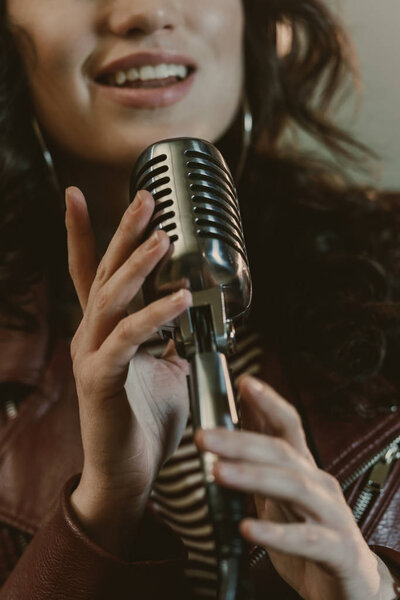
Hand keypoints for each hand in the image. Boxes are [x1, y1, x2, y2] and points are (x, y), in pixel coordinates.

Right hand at [65, 186, 191, 552]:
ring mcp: (92, 355)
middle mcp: (92, 335)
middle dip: (123, 232)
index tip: (78, 195)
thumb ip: (172, 338)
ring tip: (164, 237)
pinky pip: (128, 339)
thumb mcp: (168, 368)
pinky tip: (181, 298)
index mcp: (107, 329)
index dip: (83, 233)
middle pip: (104, 273)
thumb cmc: (147, 419)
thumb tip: (193, 314)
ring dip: (138, 265)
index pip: (91, 272)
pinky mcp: (100, 379)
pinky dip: (155, 316)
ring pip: (111, 298)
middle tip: (145, 197)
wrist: (130, 471)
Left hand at [195, 375, 397, 599]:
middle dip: (241, 441)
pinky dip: (276, 534)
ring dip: (253, 476)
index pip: (288, 425)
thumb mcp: (279, 491)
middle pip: (282, 452)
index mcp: (303, 467)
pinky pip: (307, 540)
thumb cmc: (308, 531)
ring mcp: (332, 515)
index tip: (242, 382)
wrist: (350, 582)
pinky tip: (247, 529)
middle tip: (203, 436)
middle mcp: (320, 484)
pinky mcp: (338, 551)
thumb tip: (232, 420)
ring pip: (294, 487)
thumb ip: (260, 459)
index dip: (268, 401)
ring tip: (218, 472)